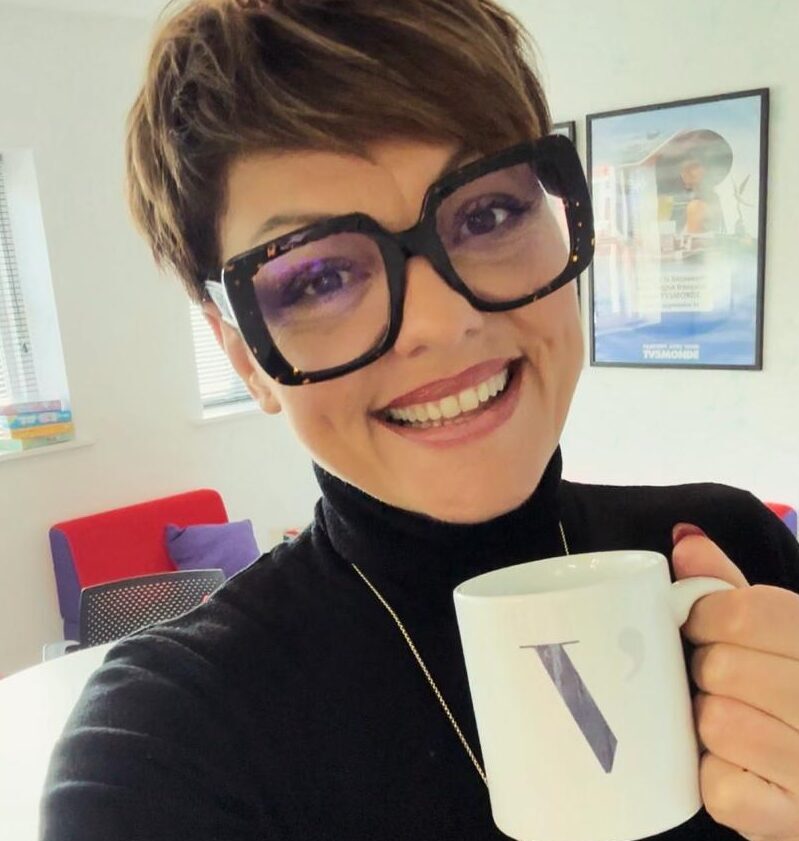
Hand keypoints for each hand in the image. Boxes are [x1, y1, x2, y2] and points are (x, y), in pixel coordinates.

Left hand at [672, 522, 798, 840]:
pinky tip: (740, 766)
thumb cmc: (794, 689)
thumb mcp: (780, 630)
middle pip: (721, 666)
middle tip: (720, 678)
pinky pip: (721, 787)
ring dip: (709, 721)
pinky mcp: (791, 821)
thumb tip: (684, 540)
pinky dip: (716, 776)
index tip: (701, 625)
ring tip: (734, 719)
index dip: (705, 615)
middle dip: (707, 668)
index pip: (743, 611)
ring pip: (716, 722)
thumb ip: (732, 586)